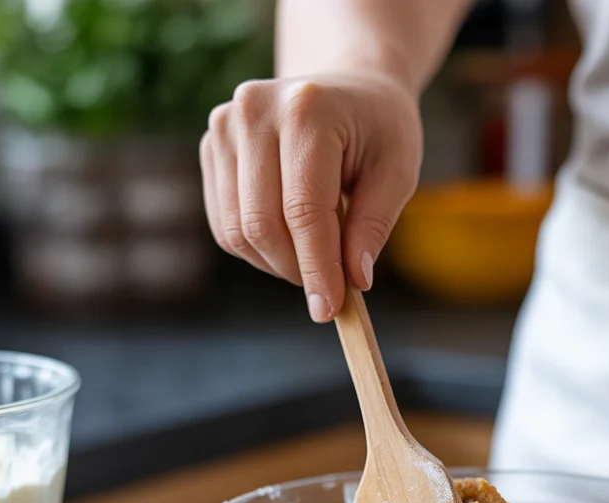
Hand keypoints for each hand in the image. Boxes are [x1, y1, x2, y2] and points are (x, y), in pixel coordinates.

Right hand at [200, 71, 421, 320]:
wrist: (348, 88)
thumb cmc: (379, 131)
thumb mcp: (397, 173)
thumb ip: (374, 226)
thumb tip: (354, 281)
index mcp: (307, 110)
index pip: (303, 210)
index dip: (316, 268)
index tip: (329, 309)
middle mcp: (254, 111)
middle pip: (261, 224)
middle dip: (297, 270)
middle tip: (330, 288)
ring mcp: (224, 126)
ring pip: (237, 231)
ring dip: (276, 264)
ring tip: (316, 257)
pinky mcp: (211, 148)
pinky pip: (225, 225)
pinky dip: (257, 250)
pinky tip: (291, 241)